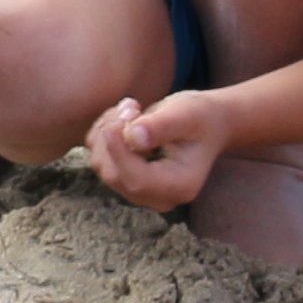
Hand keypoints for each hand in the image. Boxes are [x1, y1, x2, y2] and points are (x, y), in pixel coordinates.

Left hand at [82, 89, 226, 210]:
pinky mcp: (124, 178)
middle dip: (113, 135)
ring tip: (133, 107)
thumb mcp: (187, 114)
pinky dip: (103, 131)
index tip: (119, 119)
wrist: (204, 122)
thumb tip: (133, 138)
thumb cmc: (200, 117)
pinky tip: (126, 116)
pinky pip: (97, 155)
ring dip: (107, 129)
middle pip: (113, 174)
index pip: (137, 180)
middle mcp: (158, 197)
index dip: (119, 151)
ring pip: (100, 163)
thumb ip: (162, 126)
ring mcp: (138, 190)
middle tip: (133, 105)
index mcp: (180, 186)